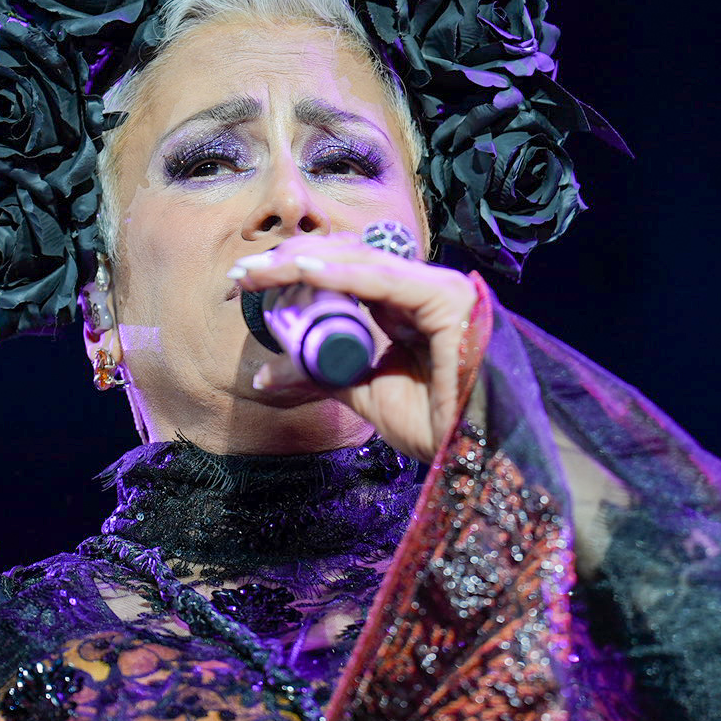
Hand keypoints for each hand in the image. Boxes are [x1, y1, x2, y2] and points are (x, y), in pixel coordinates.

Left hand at [229, 233, 492, 463]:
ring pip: (358, 262)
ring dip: (301, 263)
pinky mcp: (446, 299)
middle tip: (239, 276)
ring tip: (256, 273)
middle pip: (345, 260)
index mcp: (404, 307)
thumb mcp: (363, 395)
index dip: (291, 273)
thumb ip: (321, 377)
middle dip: (287, 264)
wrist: (480, 459)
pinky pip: (383, 280)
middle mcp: (420, 290)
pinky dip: (341, 274)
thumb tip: (264, 376)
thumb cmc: (436, 427)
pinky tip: (303, 270)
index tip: (244, 285)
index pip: (342, 273)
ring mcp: (436, 290)